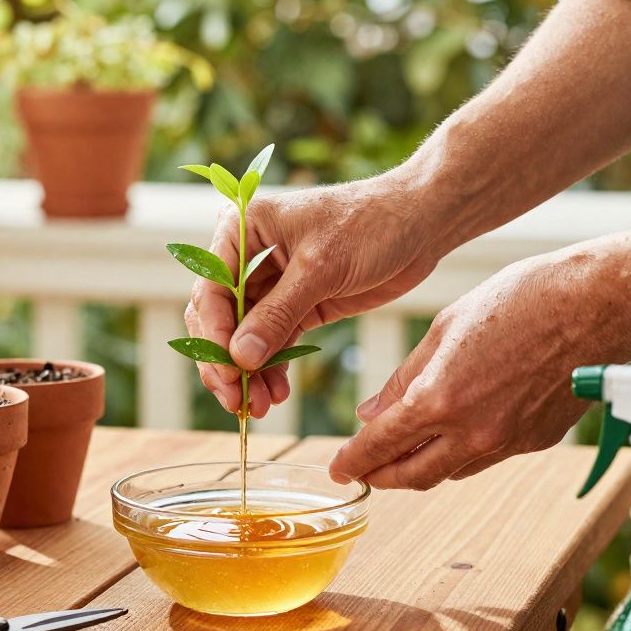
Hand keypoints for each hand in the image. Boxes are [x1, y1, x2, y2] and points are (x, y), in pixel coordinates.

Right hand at [185, 172, 447, 415]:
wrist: (419, 223)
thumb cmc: (369, 224)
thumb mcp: (320, 268)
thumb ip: (278, 314)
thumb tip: (239, 358)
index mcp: (243, 229)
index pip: (211, 289)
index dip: (214, 336)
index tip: (228, 375)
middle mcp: (248, 256)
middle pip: (219, 317)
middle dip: (225, 361)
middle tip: (237, 400)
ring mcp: (272, 283)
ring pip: (243, 336)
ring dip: (248, 373)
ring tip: (260, 407)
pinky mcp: (297, 305)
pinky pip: (273, 342)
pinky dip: (271, 368)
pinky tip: (276, 394)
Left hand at [329, 250, 630, 488]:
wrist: (595, 306)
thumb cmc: (519, 300)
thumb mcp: (444, 328)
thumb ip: (403, 378)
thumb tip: (369, 414)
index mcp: (440, 399)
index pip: (381, 446)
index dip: (354, 461)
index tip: (339, 468)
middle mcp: (472, 432)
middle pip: (412, 476)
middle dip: (382, 478)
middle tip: (364, 472)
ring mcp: (506, 442)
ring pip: (449, 472)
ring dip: (420, 468)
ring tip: (403, 453)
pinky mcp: (535, 443)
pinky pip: (484, 460)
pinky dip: (459, 455)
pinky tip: (452, 435)